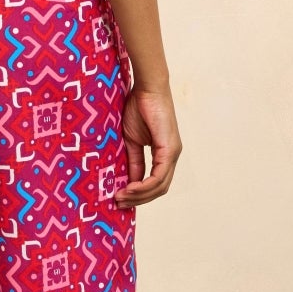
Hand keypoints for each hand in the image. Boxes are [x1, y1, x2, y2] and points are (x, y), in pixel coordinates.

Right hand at [115, 83, 181, 207]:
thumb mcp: (132, 141)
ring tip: (120, 197)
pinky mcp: (170, 149)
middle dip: (139, 199)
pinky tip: (129, 188)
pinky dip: (144, 186)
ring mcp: (173, 153)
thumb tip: (129, 182)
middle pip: (159, 189)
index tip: (120, 198)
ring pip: (160, 186)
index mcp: (164, 154)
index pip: (155, 183)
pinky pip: (159, 176)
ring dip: (139, 195)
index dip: (139, 194)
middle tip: (119, 203)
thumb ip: (133, 161)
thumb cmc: (138, 108)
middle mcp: (172, 156)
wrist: (146, 88)